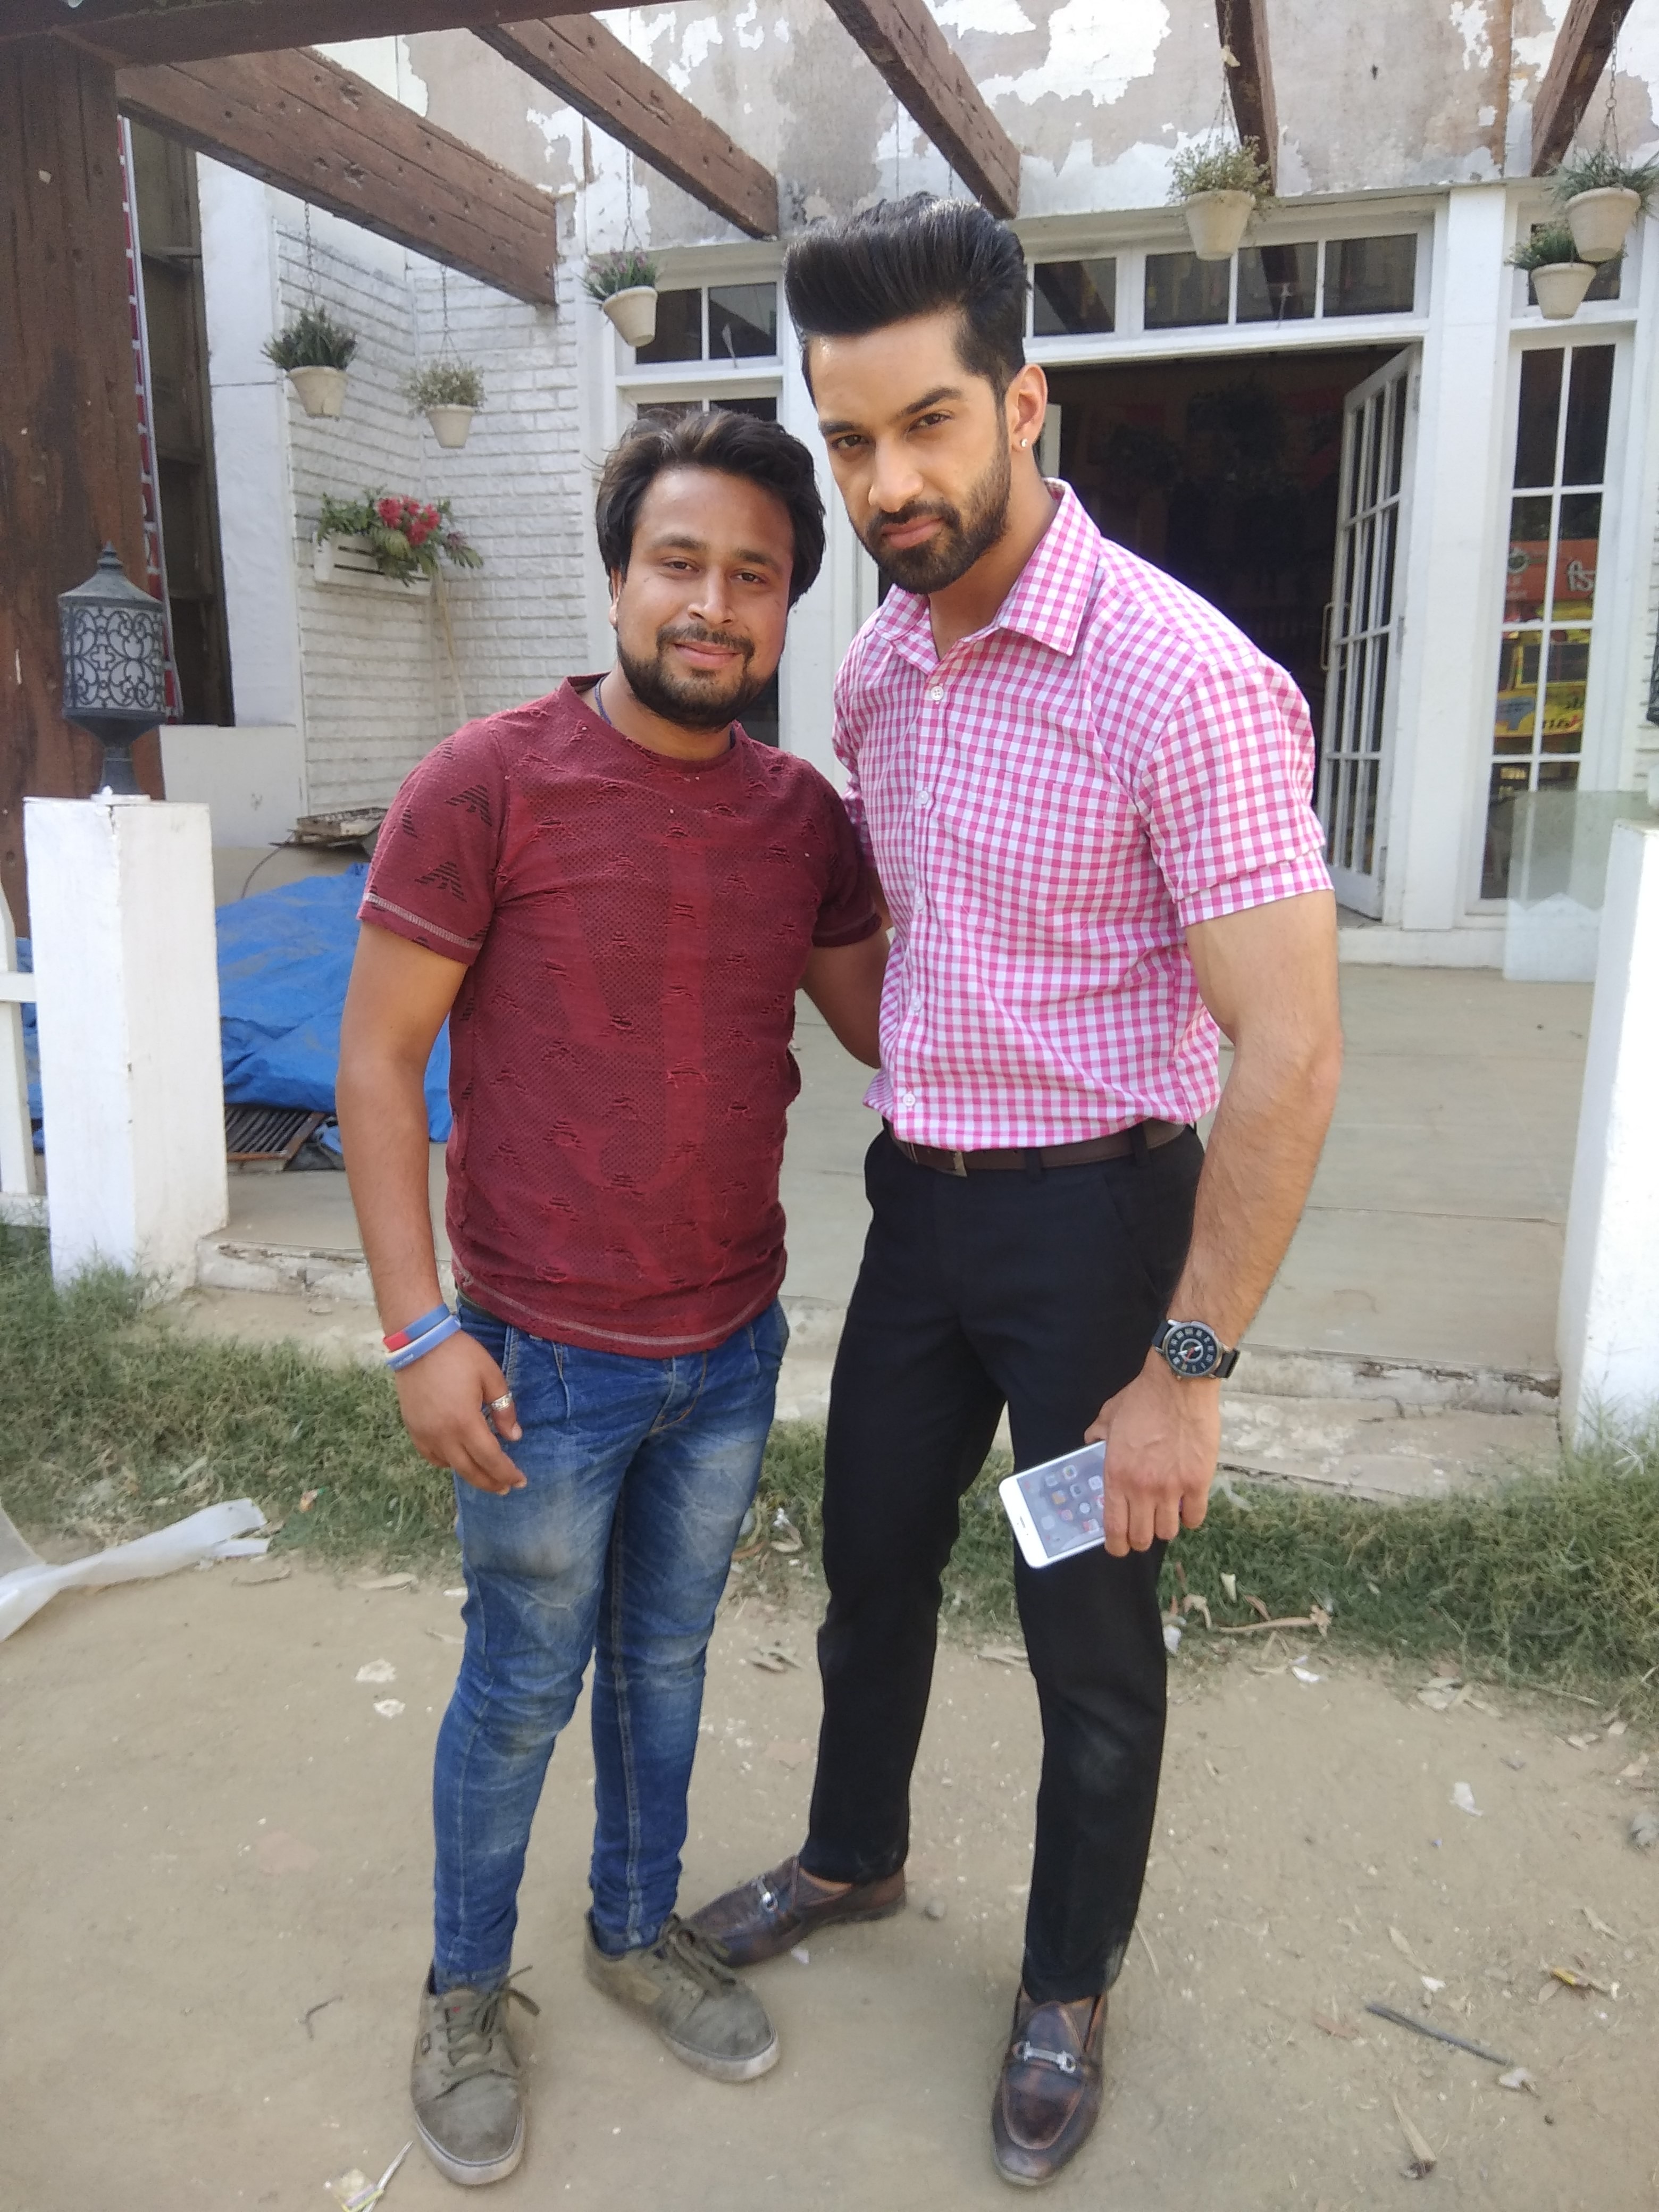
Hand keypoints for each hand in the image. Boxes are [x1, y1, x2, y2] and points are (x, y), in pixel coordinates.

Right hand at [393, 1331, 525, 1494]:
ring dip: (470, 1474)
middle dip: (491, 1482)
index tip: (520, 1481)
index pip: (490, 1458)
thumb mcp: (491, 1376)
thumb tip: (513, 1437)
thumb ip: (504, 1409)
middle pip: (470, 1470)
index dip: (507, 1473)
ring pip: (450, 1466)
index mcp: (465, 1421)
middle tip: (505, 1487)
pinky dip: (447, 1462)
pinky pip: (431, 1456)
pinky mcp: (412, 1428)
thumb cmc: (460, 1355)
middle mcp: (443, 1434)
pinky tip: (458, 1460)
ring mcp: (424, 1433)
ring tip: (486, 1476)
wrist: (420, 1342)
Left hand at [1085, 1353, 1218, 1556]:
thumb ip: (1096, 1434)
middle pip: (1143, 1537)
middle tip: (1142, 1529)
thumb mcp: (1109, 1415)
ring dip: (1165, 1527)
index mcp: (1116, 1475)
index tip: (1118, 1547)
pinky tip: (1186, 1505)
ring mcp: (1172, 1488)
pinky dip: (1190, 1517)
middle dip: (1140, 1538)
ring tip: (1164, 1514)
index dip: (1116, 1546)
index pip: (1114, 1528)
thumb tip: (1090, 1444)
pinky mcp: (1198, 1481)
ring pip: (1168, 1532)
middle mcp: (1143, 1488)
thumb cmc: (1142, 1398)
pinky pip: (1195, 1517)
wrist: (1179, 1383)